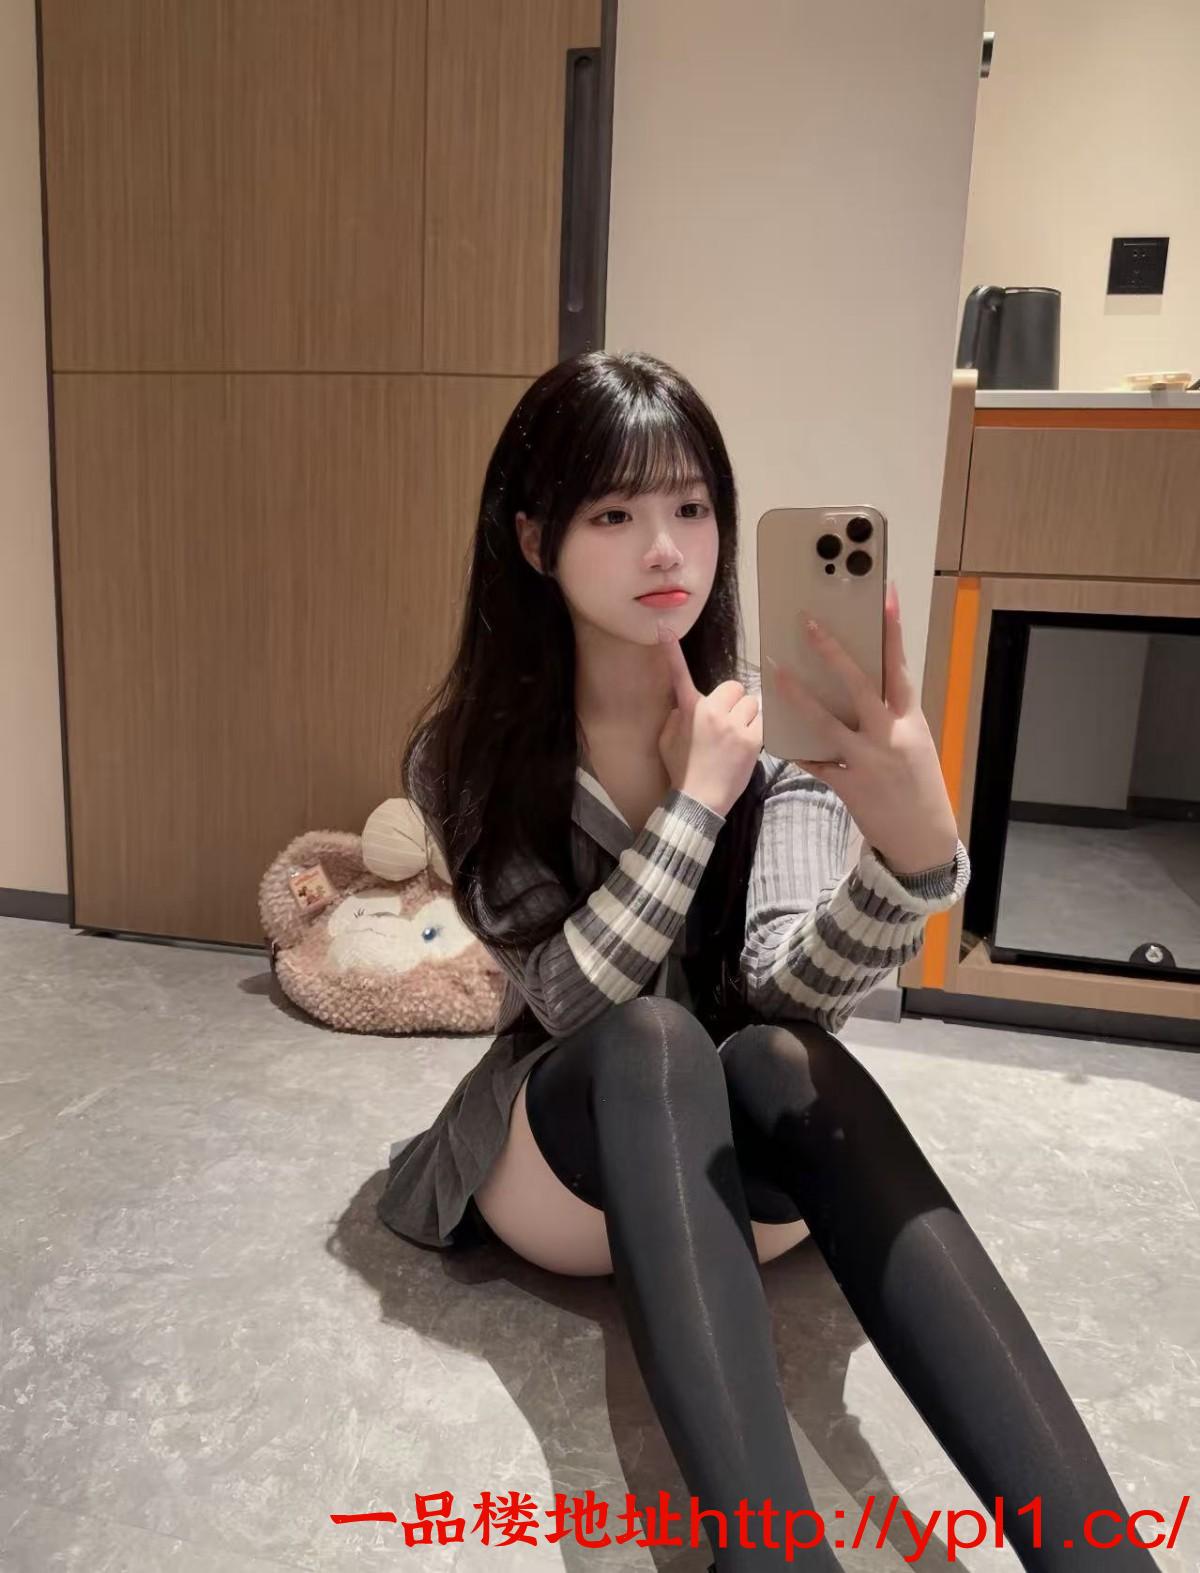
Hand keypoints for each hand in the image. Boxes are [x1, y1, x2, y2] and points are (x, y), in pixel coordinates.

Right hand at [656, 624, 762, 817]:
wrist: (699, 800)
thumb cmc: (682, 770)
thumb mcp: (668, 740)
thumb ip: (678, 715)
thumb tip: (686, 703)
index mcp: (689, 710)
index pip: (679, 676)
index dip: (671, 652)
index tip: (664, 629)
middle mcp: (712, 712)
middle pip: (735, 687)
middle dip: (734, 701)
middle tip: (728, 722)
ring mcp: (734, 725)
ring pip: (752, 703)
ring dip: (748, 716)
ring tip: (738, 737)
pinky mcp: (753, 739)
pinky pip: (763, 721)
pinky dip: (758, 730)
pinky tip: (747, 745)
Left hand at [765, 580, 959, 874]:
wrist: (923, 839)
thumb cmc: (920, 786)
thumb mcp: (916, 745)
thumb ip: (892, 717)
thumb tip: (865, 691)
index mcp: (911, 721)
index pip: (900, 667)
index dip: (893, 630)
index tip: (885, 595)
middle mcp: (890, 735)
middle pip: (859, 684)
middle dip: (832, 652)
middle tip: (809, 623)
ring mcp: (867, 760)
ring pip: (826, 721)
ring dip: (798, 695)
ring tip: (775, 671)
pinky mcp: (848, 785)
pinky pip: (815, 762)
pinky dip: (798, 751)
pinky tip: (780, 739)